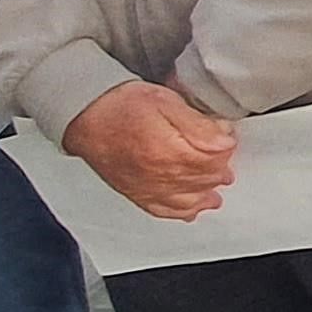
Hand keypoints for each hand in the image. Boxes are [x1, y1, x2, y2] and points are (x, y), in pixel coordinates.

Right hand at [69, 80, 237, 220]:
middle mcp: (162, 176)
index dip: (226, 142)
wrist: (85, 117)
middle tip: (223, 154)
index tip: (225, 133)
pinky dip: (185, 210)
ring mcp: (151, 189)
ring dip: (208, 190)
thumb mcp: (165, 100)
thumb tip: (223, 139)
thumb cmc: (120, 106)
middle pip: (207, 178)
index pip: (216, 156)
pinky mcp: (139, 195)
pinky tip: (194, 207)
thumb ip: (197, 122)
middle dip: (221, 166)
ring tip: (217, 183)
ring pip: (192, 199)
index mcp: (171, 151)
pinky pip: (167, 211)